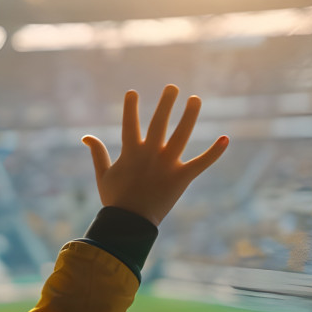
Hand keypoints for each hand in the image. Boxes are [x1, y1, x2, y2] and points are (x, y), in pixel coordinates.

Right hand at [82, 85, 228, 224]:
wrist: (130, 224)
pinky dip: (215, 152)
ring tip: (195, 99)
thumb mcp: (103, 175)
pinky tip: (226, 137)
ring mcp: (167, 164)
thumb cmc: (115, 200)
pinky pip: (202, 162)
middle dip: (166, 103)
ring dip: (189, 115)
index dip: (130, 107)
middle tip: (172, 87)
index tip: (132, 92)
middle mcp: (150, 154)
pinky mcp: (182, 177)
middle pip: (159, 122)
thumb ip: (97, 154)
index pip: (130, 124)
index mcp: (130, 153)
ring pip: (181, 135)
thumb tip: (86, 136)